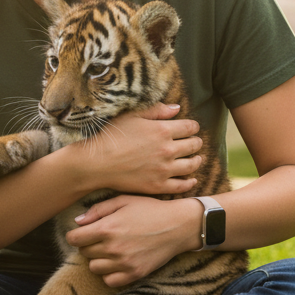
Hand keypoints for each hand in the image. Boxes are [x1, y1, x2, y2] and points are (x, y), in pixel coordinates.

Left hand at [66, 194, 199, 286]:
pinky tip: (117, 262)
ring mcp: (124, 263)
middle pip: (84, 253)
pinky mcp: (134, 273)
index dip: (76, 235)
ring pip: (94, 268)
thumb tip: (77, 222)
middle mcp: (113, 248)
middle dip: (89, 244)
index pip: (74, 239)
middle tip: (102, 237)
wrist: (178, 225)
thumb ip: (97, 210)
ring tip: (111, 249)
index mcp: (107, 228)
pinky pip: (109, 280)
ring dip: (98, 259)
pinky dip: (109, 273)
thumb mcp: (123, 200)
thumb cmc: (150, 209)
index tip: (83, 232)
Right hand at [71, 103, 202, 195]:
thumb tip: (177, 108)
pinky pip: (181, 185)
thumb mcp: (132, 116)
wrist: (97, 163)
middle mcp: (167, 150)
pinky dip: (190, 182)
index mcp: (162, 130)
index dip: (193, 127)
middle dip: (196, 142)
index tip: (192, 128)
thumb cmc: (111, 136)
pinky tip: (191, 179)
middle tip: (195, 143)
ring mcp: (164, 170)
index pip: (190, 127)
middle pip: (193, 145)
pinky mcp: (158, 186)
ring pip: (191, 165)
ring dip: (197, 160)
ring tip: (196, 159)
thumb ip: (156, 110)